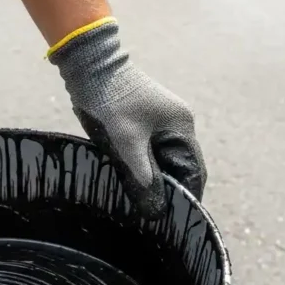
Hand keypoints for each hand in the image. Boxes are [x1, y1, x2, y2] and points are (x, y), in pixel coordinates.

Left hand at [48, 19, 206, 216]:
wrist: (91, 66)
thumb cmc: (111, 101)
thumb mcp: (127, 142)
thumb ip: (143, 174)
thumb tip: (156, 207)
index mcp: (181, 125)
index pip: (193, 169)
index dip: (186, 195)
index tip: (175, 218)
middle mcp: (178, 123)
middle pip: (179, 165)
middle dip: (169, 188)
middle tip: (154, 213)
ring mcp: (162, 120)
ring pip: (164, 159)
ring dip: (155, 177)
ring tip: (143, 200)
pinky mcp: (147, 120)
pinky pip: (152, 149)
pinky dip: (145, 165)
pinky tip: (133, 179)